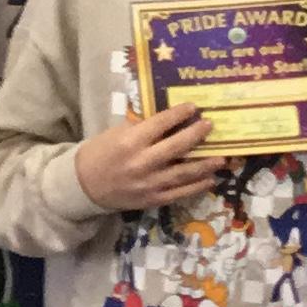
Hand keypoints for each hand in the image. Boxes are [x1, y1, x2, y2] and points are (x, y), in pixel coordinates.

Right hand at [74, 102, 216, 211]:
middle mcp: (143, 162)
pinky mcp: (153, 199)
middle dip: (196, 135)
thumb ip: (143, 128)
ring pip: (184, 172)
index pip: (161, 123)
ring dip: (205, 164)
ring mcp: (150, 183)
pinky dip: (197, 186)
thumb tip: (170, 120)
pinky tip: (211, 179)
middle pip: (177, 147)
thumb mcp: (118, 133)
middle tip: (210, 126)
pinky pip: (180, 193)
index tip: (193, 107)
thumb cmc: (100, 153)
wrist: (84, 185)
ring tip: (222, 157)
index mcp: (131, 141)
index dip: (179, 114)